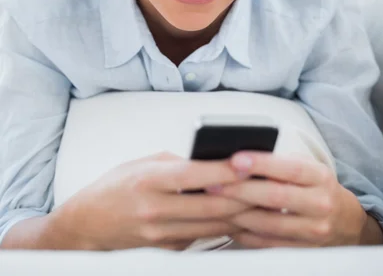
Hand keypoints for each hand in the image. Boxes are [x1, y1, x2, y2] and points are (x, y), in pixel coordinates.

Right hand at [53, 152, 248, 250]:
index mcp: (149, 181)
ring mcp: (161, 236)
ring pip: (212, 226)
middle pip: (211, 206)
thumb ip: (177, 163)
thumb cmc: (115, 187)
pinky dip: (222, 226)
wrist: (87, 225)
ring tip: (262, 200)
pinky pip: (202, 238)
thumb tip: (211, 160)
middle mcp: (155, 211)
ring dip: (240, 214)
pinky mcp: (167, 251)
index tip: (248, 160)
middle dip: (244, 195)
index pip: (195, 174)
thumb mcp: (142, 164)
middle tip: (267, 183)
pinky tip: (238, 215)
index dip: (224, 169)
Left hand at [207, 152, 368, 247]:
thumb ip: (279, 162)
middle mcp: (320, 203)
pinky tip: (228, 222)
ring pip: (268, 224)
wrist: (345, 220)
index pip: (289, 168)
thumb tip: (239, 159)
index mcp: (320, 177)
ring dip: (237, 213)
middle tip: (213, 182)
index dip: (260, 164)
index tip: (235, 159)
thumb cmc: (316, 186)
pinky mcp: (303, 251)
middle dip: (240, 189)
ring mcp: (313, 230)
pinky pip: (268, 244)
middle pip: (275, 197)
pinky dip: (245, 233)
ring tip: (215, 202)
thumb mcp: (307, 167)